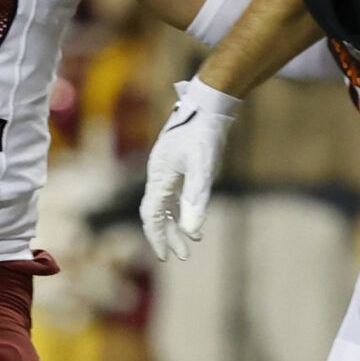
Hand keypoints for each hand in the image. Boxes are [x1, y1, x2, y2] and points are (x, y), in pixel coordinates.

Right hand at [139, 77, 239, 260]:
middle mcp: (158, 176)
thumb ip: (196, 198)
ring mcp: (166, 171)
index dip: (157, 236)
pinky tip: (192, 219)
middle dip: (168, 236)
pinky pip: (173, 195)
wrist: (207, 104)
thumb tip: (192, 230)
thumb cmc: (204, 133)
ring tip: (191, 242)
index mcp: (159, 177)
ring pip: (165, 205)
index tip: (166, 256)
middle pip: (156, 213)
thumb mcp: (203, 167)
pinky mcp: (176, 166)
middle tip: (182, 256)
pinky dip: (180, 210)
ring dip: (175, 225)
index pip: (152, 215)